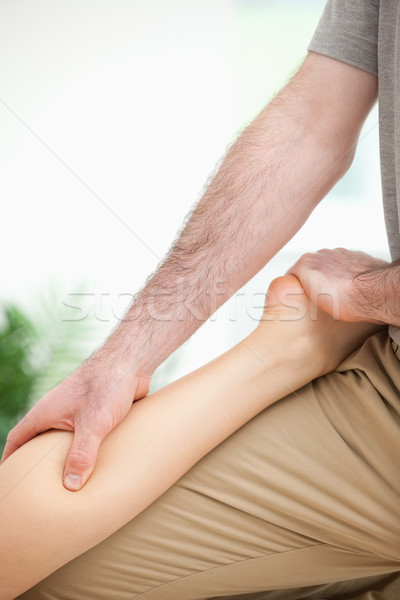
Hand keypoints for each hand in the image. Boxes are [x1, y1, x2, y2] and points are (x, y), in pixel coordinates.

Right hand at [0, 349, 151, 490]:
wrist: (131, 361)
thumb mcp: (93, 425)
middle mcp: (58, 410)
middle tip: (38, 486)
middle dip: (36, 461)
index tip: (9, 477)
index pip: (18, 438)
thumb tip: (71, 486)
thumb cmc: (107, 384)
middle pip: (38, 438)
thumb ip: (82, 455)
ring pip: (63, 436)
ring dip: (63, 454)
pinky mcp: (96, 410)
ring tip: (67, 479)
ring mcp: (77, 409)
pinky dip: (85, 448)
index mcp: (46, 412)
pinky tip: (96, 463)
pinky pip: (85, 433)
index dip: (10, 458)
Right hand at [287, 248, 388, 321]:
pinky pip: (347, 266)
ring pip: (330, 266)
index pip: (293, 271)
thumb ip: (297, 287)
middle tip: (317, 296)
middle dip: (314, 279)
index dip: (294, 285)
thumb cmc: (344, 299)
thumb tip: (288, 290)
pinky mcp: (357, 257)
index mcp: (307, 261)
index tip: (296, 295)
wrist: (373, 293)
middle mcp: (323, 254)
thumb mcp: (308, 295)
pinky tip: (350, 287)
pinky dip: (347, 274)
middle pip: (312, 267)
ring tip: (336, 293)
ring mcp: (341, 254)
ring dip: (331, 276)